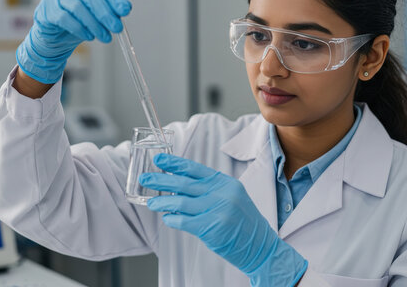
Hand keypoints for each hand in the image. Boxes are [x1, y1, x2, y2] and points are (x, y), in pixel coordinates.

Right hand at [16, 0, 130, 83]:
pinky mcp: (47, 10)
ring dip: (94, 24)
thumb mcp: (96, 16)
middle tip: (117, 28)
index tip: (125, 10)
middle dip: (106, 14)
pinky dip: (79, 28)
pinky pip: (64, 18)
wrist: (54, 37)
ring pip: (77, 7)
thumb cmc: (78, 23)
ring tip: (105, 37)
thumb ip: (110, 10)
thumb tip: (126, 8)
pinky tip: (89, 36)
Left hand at [140, 154, 307, 285]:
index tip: (159, 160)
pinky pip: (184, 221)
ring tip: (151, 203)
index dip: (175, 164)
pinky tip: (167, 218)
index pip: (195, 169)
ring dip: (162, 202)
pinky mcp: (211, 228)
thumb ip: (210, 190)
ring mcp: (217, 210)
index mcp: (225, 183)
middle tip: (145, 178)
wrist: (261, 246)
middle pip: (184, 183)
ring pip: (181, 202)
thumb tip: (180, 188)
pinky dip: (172, 219)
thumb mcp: (232, 197)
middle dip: (161, 180)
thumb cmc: (244, 223)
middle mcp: (221, 193)